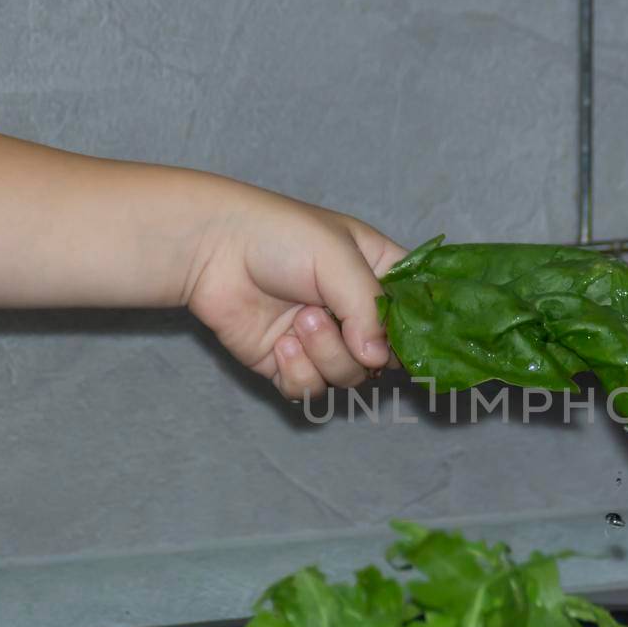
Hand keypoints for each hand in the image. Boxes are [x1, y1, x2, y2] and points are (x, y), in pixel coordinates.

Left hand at [185, 190, 406, 400]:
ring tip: (298, 321)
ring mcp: (322, 340)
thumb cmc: (279, 236)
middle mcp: (355, 312)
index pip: (417, 312)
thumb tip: (378, 360)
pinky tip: (280, 344)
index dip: (416, 331)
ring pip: (349, 378)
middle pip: (386, 358)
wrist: (210, 250)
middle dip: (361, 347)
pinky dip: (298, 372)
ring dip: (325, 354)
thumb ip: (368, 307)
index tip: (403, 338)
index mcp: (378, 275)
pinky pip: (311, 390)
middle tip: (335, 320)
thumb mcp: (337, 257)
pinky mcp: (289, 364)